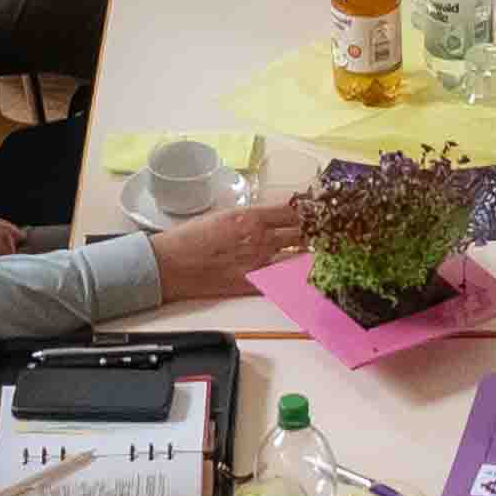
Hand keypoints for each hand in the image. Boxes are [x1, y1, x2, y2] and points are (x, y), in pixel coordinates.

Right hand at [141, 196, 305, 303]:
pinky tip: (301, 277)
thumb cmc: (189, 238)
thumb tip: (265, 219)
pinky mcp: (252, 284)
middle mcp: (260, 239)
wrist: (170, 265)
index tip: (316, 212)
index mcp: (251, 217)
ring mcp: (258, 263)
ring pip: (297, 258)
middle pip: (301, 234)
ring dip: (307, 255)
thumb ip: (248, 217)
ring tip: (318, 253)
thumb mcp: (222, 216)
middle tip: (325, 233)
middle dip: (314, 233)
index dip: (307, 211)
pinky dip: (293, 277)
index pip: (292, 211)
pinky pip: (282, 281)